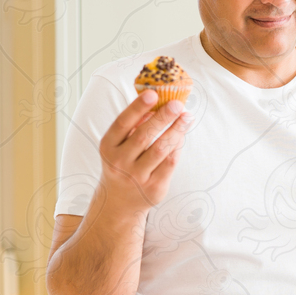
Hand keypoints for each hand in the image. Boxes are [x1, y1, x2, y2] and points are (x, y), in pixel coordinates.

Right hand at [98, 90, 191, 213]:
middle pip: (144, 135)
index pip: (123, 123)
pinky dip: (178, 147)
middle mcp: (119, 162)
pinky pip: (170, 163)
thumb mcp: (119, 144)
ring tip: (187, 117)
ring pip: (161, 149)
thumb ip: (134, 125)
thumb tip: (156, 103)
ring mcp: (136, 177)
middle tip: (177, 104)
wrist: (120, 200)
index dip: (137, 107)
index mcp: (108, 146)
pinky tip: (182, 136)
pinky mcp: (153, 187)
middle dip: (163, 117)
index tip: (153, 94)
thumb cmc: (123, 162)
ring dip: (176, 130)